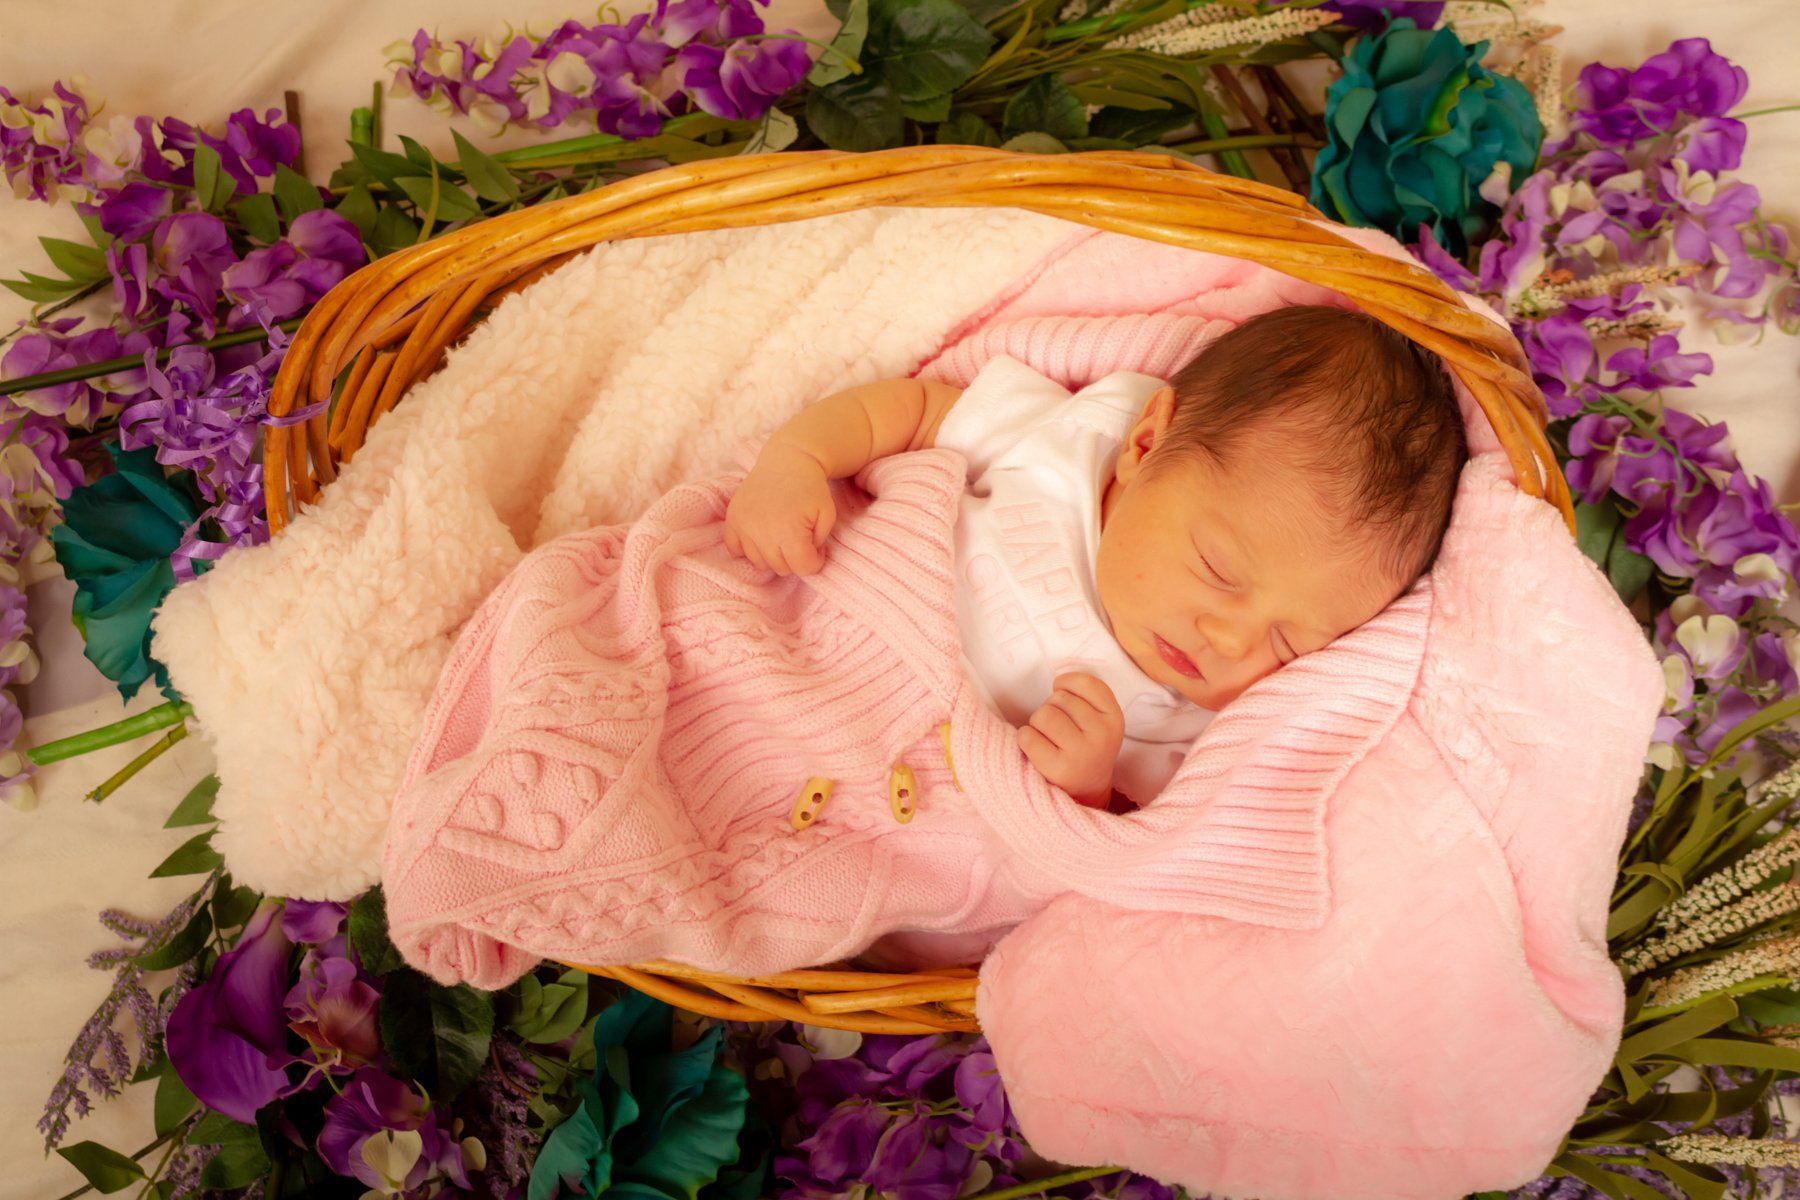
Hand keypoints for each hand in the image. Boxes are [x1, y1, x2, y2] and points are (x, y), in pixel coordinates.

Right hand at [724, 444, 837, 574]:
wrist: (787, 460)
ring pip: (759, 562)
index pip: (802, 568)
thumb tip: (804, 561)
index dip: (814, 561)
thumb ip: (820, 543)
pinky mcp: (732, 520)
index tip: (816, 547)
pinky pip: (735, 550)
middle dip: (794, 558)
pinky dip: (747, 548)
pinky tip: (761, 535)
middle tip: (800, 537)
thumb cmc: (811, 489)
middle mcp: (762, 532)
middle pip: (780, 568)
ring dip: (772, 554)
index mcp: (789, 531)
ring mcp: (743, 526)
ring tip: (781, 534)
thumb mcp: (828, 514)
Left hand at [1017, 673, 1123, 808]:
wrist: (1086, 791)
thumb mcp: (1099, 719)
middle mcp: (1102, 735)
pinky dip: (1025, 738)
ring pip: (1043, 715)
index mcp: (1114, 719)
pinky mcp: (1058, 769)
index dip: (1066, 683)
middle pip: (1059, 698)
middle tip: (1059, 729)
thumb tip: (1058, 680)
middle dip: (1051, 708)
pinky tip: (1036, 749)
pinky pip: (1027, 736)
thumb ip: (1087, 695)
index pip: (1085, 683)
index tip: (1063, 694)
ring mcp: (1082, 753)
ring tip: (1048, 738)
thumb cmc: (1085, 745)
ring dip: (1037, 723)